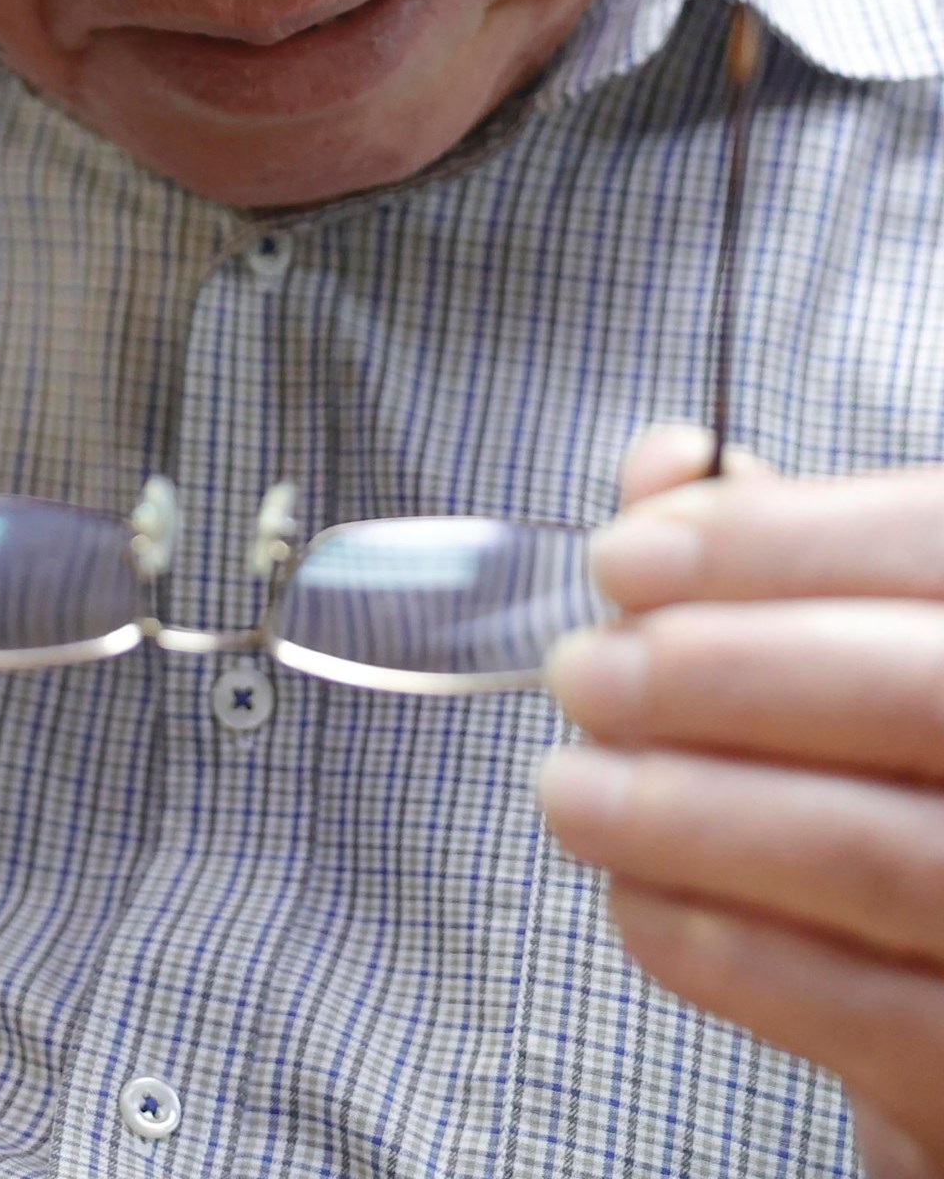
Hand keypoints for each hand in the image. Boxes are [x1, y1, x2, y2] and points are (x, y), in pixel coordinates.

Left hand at [537, 424, 943, 1176]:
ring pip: (868, 851)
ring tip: (570, 788)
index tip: (621, 557)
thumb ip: (777, 553)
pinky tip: (634, 899)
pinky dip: (720, 946)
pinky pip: (855, 1009)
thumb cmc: (903, 781)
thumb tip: (660, 469)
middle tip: (582, 673)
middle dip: (718, 673)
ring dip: (683, 812)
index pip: (928, 541)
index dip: (770, 542)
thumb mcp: (855, 642)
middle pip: (914, 693)